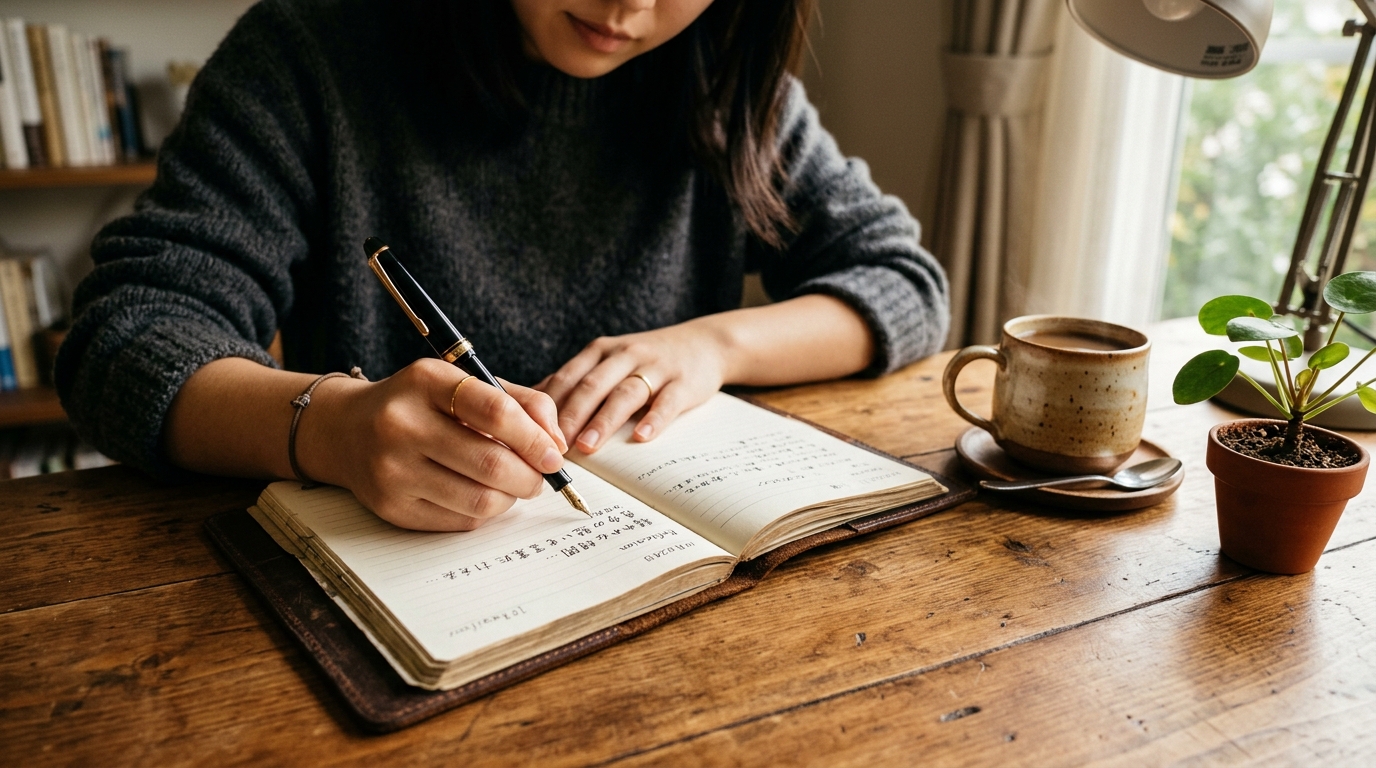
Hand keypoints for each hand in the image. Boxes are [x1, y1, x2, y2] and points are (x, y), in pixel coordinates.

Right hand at [297, 358, 568, 530]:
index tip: (554, 454)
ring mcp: (392, 470)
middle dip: (531, 476)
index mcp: (425, 381)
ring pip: (480, 499)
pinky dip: (485, 511)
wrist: (346, 430)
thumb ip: (519, 403)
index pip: (495, 411)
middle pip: (491, 463)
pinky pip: (461, 520)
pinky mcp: (391, 507)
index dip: (535, 438)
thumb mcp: (463, 384)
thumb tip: (556, 442)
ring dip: (512, 497)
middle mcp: (402, 424)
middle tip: (540, 476)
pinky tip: (483, 494)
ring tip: (515, 485)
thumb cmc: (421, 404)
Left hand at [537, 320, 730, 452]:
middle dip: (570, 416)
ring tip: (587, 446)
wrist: (704, 344)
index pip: (568, 378)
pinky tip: (641, 437)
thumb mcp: (609, 362)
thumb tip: (531, 406)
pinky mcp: (683, 382)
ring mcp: (655, 367)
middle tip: (554, 446)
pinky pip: (666, 402)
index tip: (532, 433)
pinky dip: (653, 420)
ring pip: (625, 394)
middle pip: (591, 386)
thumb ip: (575, 381)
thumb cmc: (647, 361)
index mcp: (601, 352)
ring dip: (604, 421)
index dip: (549, 406)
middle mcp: (625, 355)